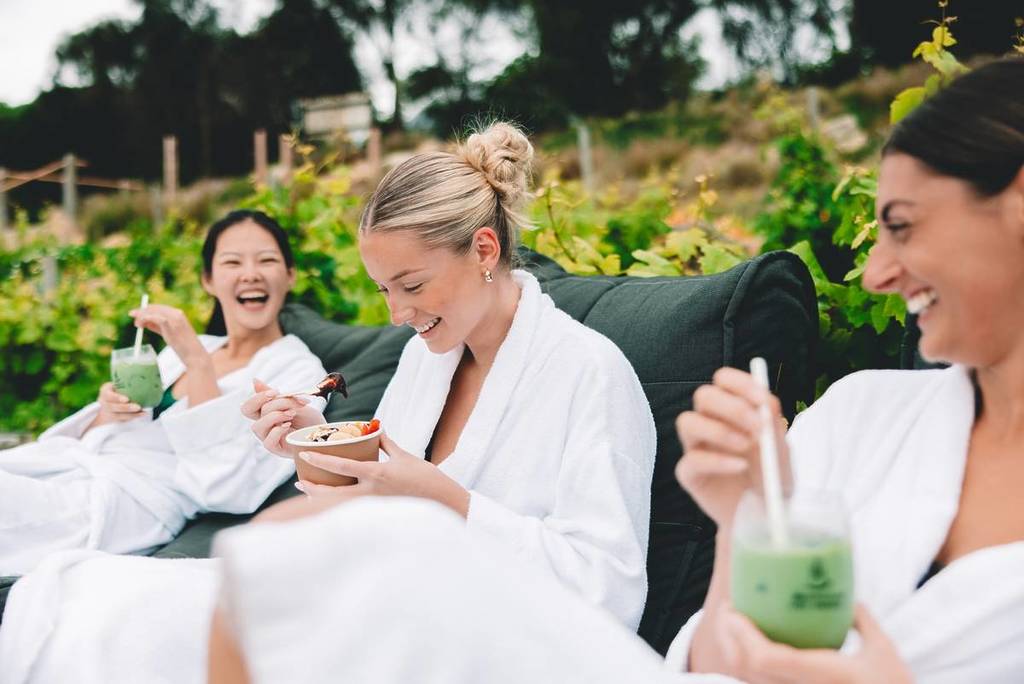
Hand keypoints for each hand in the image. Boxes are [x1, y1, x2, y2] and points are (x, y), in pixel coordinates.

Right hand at [89, 382, 144, 427]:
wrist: (109, 401)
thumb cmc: (119, 387)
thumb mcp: (120, 382)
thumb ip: (130, 378)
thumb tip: (155, 371)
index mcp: (105, 390)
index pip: (107, 394)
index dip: (116, 398)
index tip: (126, 399)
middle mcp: (104, 401)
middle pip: (113, 406)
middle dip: (126, 407)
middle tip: (137, 406)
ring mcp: (108, 411)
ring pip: (118, 415)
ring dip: (131, 414)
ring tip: (142, 411)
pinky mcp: (114, 418)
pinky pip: (124, 419)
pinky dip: (134, 416)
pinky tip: (143, 414)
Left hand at [130, 303, 207, 367]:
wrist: (194, 354)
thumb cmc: (183, 346)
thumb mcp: (169, 334)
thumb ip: (158, 327)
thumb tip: (145, 322)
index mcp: (178, 314)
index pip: (159, 307)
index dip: (147, 309)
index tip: (137, 314)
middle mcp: (176, 313)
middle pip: (154, 307)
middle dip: (142, 311)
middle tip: (132, 315)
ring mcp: (174, 318)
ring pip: (153, 311)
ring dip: (142, 315)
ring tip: (137, 324)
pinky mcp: (170, 324)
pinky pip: (154, 317)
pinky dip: (145, 318)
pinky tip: (140, 324)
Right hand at [242, 379, 324, 456]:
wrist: (325, 434)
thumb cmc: (309, 420)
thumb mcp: (295, 403)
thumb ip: (275, 396)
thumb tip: (254, 380)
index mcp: (265, 413)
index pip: (248, 405)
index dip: (257, 396)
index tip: (276, 391)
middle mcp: (264, 425)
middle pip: (247, 411)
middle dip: (262, 400)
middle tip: (280, 397)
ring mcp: (268, 437)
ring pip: (257, 426)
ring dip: (275, 415)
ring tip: (292, 413)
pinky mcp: (276, 449)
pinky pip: (268, 442)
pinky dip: (278, 431)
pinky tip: (289, 425)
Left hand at [295, 433, 469, 515]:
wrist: (442, 501)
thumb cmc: (425, 476)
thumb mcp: (404, 456)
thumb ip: (385, 444)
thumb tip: (375, 430)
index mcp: (376, 474)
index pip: (342, 467)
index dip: (320, 461)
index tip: (305, 455)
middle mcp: (371, 493)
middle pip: (333, 495)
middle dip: (313, 489)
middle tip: (299, 481)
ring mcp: (374, 506)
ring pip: (339, 506)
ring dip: (321, 501)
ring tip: (309, 493)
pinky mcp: (378, 513)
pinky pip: (352, 510)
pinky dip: (338, 506)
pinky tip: (330, 504)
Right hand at [675, 367, 790, 527]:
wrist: (765, 516)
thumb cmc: (771, 477)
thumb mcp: (781, 450)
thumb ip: (773, 426)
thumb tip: (766, 403)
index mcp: (731, 409)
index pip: (724, 380)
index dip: (741, 383)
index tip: (763, 399)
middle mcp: (709, 423)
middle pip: (703, 396)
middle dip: (731, 407)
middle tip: (757, 426)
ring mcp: (696, 448)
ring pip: (687, 421)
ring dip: (719, 430)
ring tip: (745, 447)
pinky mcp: (689, 474)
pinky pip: (692, 460)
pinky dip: (717, 461)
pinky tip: (738, 467)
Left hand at [713, 603, 912, 683]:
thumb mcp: (884, 651)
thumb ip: (862, 620)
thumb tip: (846, 597)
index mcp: (820, 676)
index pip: (764, 660)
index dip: (742, 634)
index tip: (734, 609)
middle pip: (745, 669)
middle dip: (728, 637)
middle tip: (730, 610)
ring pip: (747, 680)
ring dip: (733, 651)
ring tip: (735, 625)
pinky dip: (746, 666)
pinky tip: (750, 647)